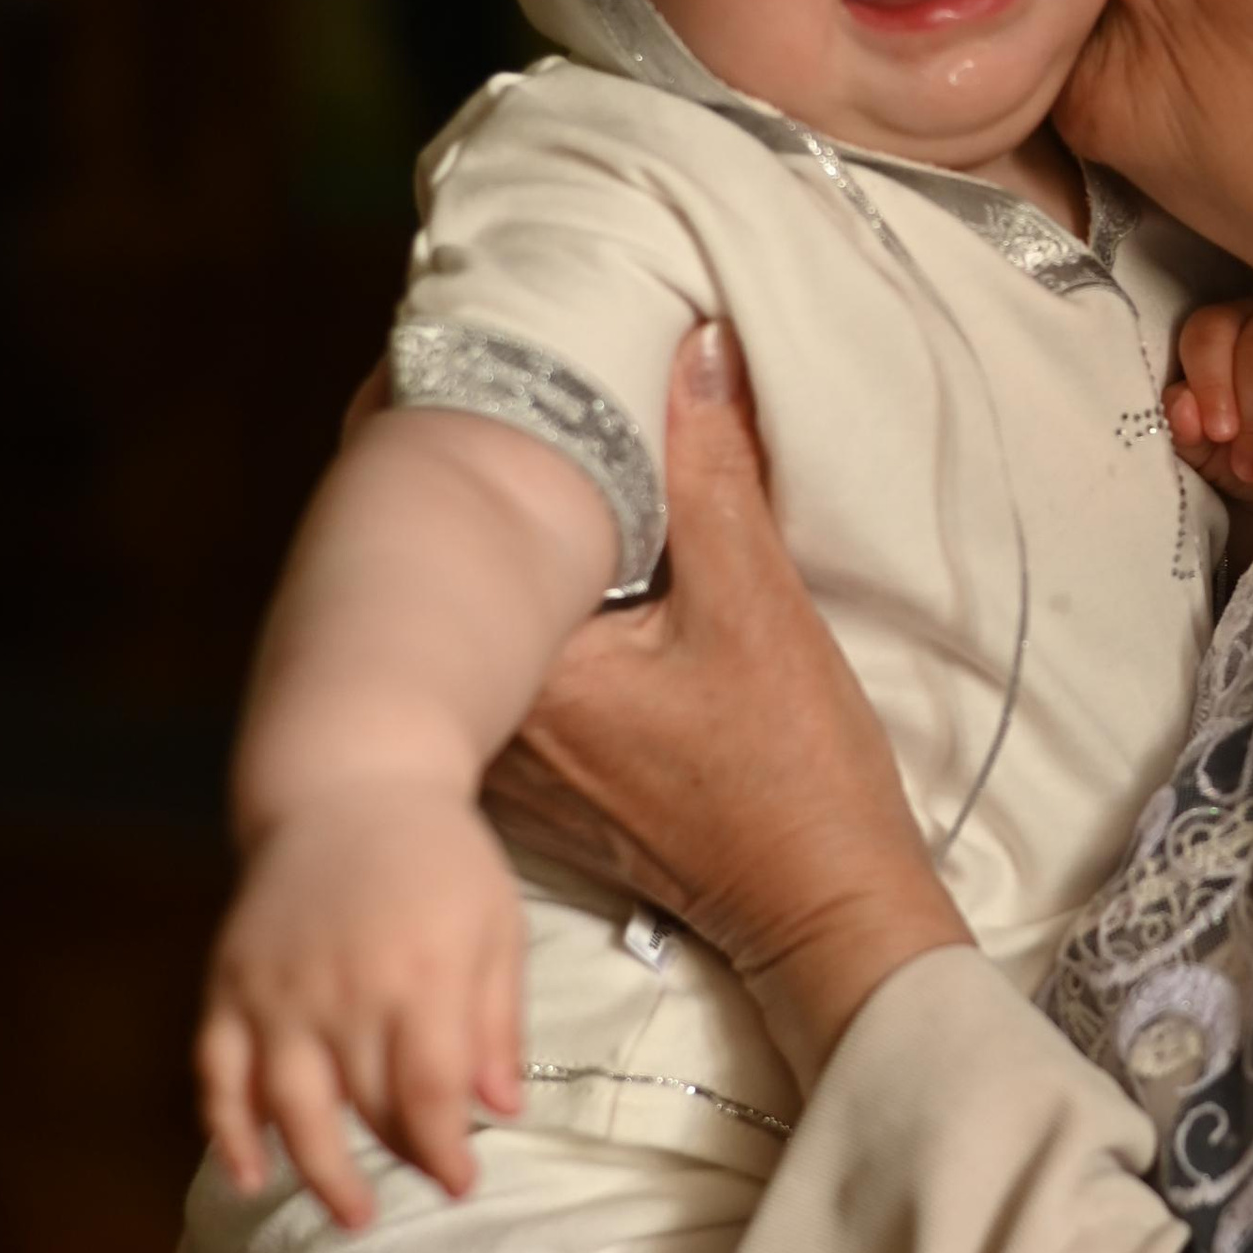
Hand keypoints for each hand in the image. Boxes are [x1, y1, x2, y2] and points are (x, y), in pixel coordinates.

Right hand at [198, 788, 522, 1222]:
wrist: (347, 786)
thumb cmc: (439, 859)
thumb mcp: (496, 926)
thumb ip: (498, 1021)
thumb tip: (503, 1111)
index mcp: (421, 972)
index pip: (431, 1093)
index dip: (446, 1151)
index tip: (463, 1183)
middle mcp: (343, 987)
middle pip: (368, 1106)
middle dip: (401, 1159)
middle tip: (427, 1187)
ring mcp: (277, 988)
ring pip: (292, 1107)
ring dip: (320, 1172)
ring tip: (352, 1215)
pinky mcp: (229, 983)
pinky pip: (219, 1073)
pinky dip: (228, 1131)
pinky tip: (250, 1176)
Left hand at [485, 323, 969, 1083]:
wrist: (816, 903)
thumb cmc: (793, 774)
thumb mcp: (758, 602)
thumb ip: (713, 468)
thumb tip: (693, 349)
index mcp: (525, 666)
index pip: (454, 526)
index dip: (438, 435)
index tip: (436, 357)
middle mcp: (489, 718)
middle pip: (447, 573)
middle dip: (458, 483)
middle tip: (470, 378)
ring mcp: (507, 758)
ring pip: (472, 623)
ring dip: (486, 552)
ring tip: (499, 452)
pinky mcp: (538, 780)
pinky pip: (503, 667)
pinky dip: (518, 612)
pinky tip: (554, 561)